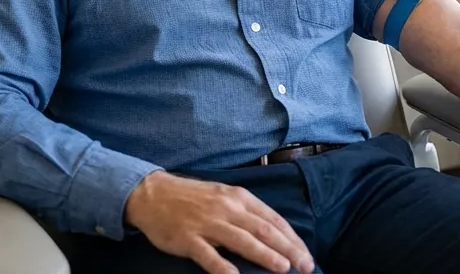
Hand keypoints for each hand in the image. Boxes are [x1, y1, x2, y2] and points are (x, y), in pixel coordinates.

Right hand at [124, 171, 314, 273]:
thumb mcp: (224, 196)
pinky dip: (224, 267)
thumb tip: (274, 233)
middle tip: (306, 265)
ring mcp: (207, 223)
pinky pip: (209, 256)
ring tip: (284, 268)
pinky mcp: (188, 238)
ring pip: (242, 240)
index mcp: (239, 197)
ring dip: (265, 254)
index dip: (292, 238)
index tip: (306, 254)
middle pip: (264, 229)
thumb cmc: (193, 198)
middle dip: (288, 249)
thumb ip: (246, 212)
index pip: (273, 219)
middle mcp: (227, 208)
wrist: (152, 193)